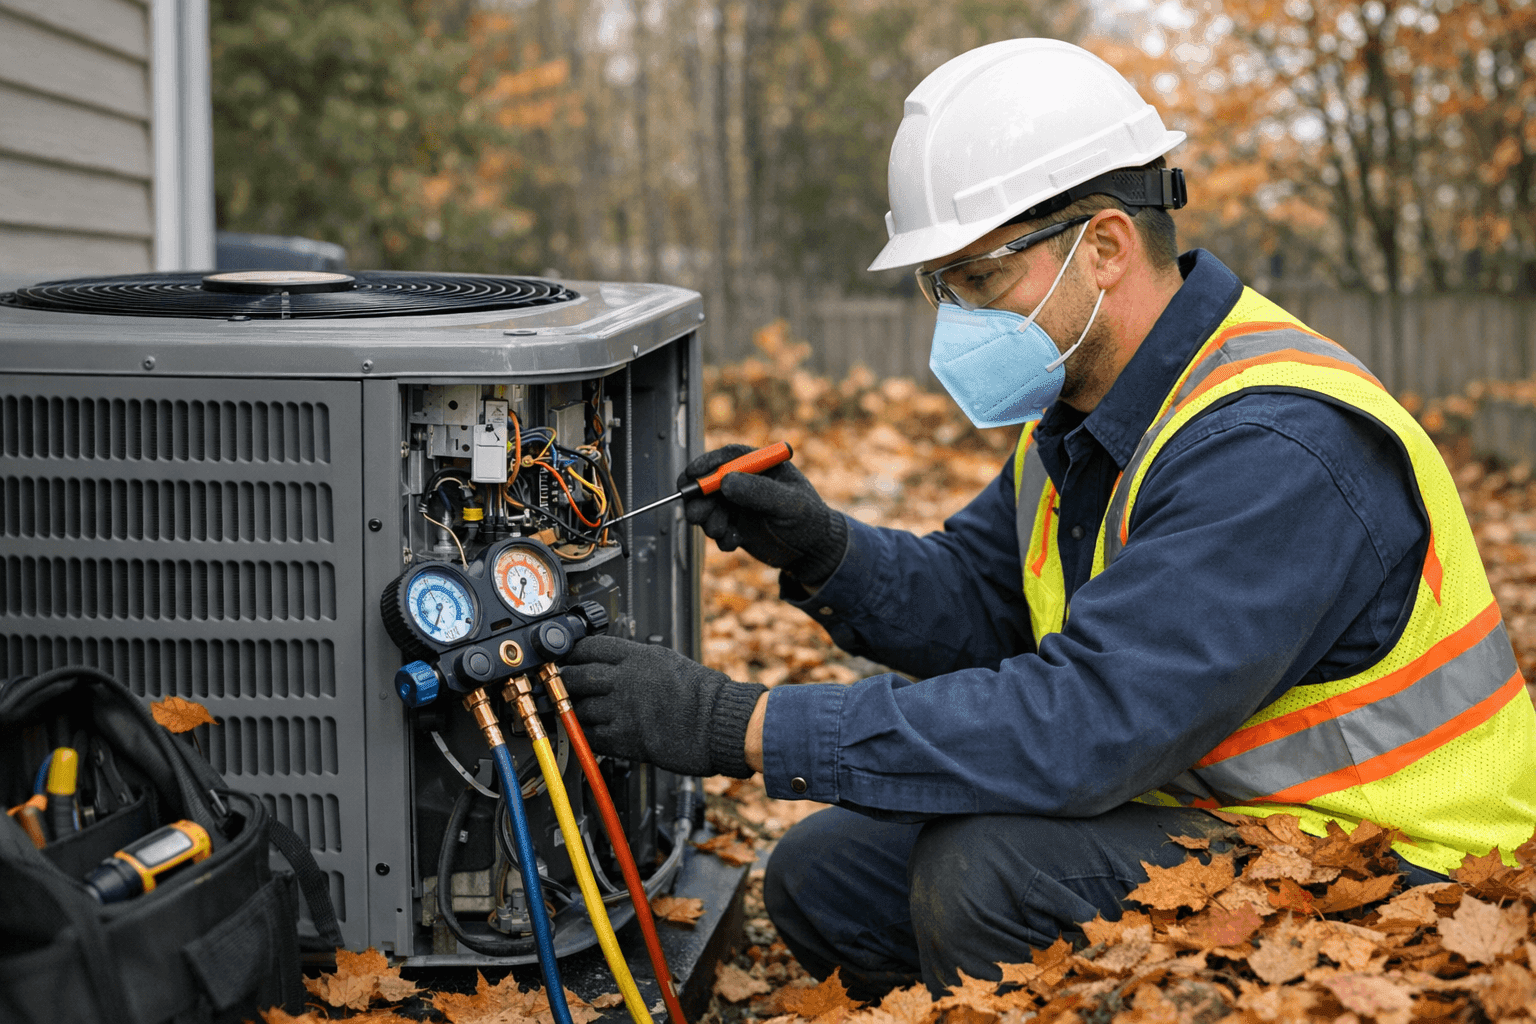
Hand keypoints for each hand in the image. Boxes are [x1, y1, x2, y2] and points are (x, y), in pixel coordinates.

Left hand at [561, 636, 766, 777]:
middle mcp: (626, 679)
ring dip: (572, 711)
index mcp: (638, 656)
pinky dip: (584, 735)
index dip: (571, 653)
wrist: (719, 723)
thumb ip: (636, 661)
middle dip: (563, 682)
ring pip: (579, 708)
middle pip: (576, 676)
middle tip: (558, 686)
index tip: (565, 659)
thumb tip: (613, 664)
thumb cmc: (702, 694)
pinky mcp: (624, 738)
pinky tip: (587, 733)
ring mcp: (623, 709)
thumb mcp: (667, 662)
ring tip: (571, 712)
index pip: (589, 647)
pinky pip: (590, 735)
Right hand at [680, 445, 847, 584]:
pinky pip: (716, 529)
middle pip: (709, 482)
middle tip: (696, 515)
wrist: (813, 552)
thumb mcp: (789, 504)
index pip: (728, 457)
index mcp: (761, 465)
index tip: (692, 475)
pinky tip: (735, 542)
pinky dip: (720, 537)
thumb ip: (759, 491)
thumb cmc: (810, 520)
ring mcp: (738, 504)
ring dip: (709, 521)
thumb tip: (725, 481)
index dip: (706, 464)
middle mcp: (745, 481)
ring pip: (708, 507)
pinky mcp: (734, 525)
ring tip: (723, 532)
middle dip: (699, 499)